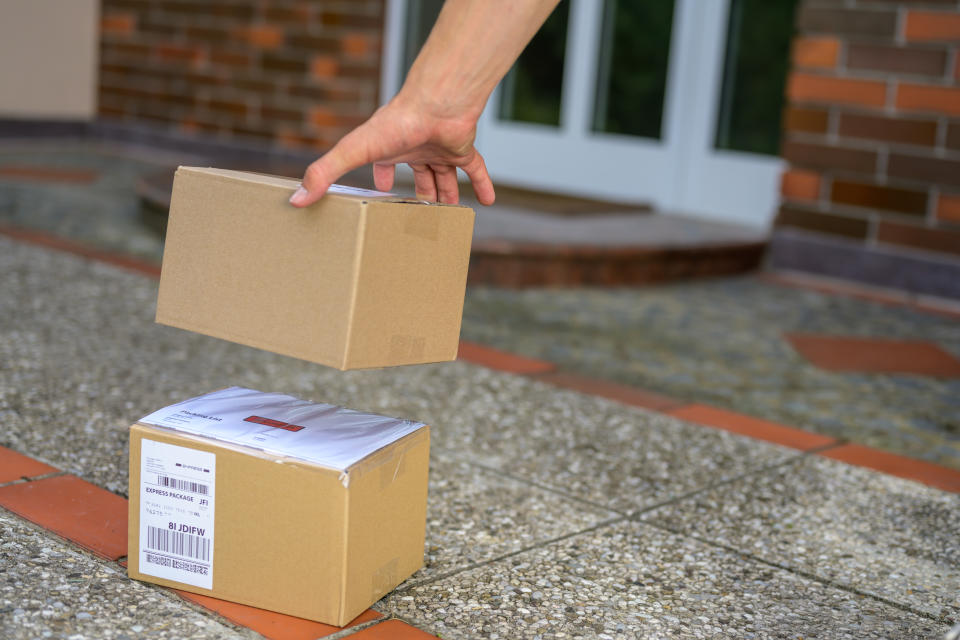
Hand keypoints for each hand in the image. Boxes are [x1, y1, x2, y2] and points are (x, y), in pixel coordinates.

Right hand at [289, 92, 494, 207]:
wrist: (437, 105)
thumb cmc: (395, 124)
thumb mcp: (354, 151)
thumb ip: (324, 173)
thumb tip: (296, 199)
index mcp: (390, 147)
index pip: (383, 164)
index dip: (382, 177)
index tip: (383, 192)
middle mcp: (415, 147)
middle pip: (418, 171)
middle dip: (419, 190)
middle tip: (421, 210)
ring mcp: (440, 147)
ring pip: (444, 172)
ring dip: (446, 190)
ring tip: (450, 210)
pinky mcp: (463, 148)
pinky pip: (476, 168)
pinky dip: (483, 184)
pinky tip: (488, 202)